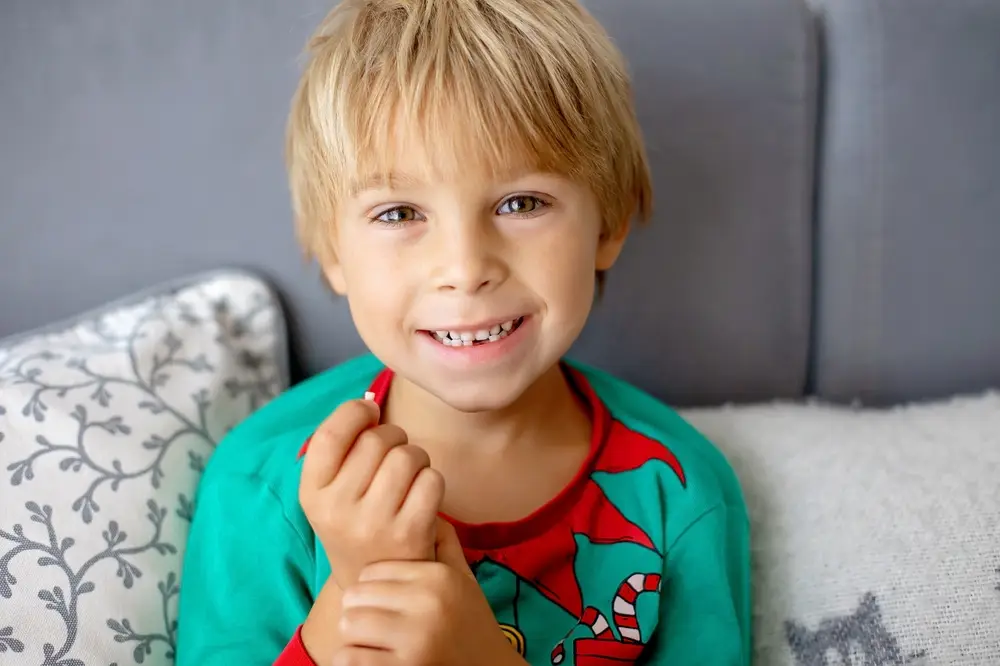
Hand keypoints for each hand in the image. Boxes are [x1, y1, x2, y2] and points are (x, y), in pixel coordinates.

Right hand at [299, 398, 443, 588]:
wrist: (377, 584)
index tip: (369, 413)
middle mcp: (337, 509)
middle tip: (393, 456)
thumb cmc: (358, 521)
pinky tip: (422, 496)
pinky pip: (432, 480)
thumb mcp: (332, 491)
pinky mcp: (409, 533)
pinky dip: (432, 480)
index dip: (355, 413)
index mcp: (312, 493)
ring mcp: (374, 523)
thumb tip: (369, 404)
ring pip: (407, 456)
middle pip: (377, 441)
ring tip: (409, 476)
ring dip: (416, 457)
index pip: (331, 434)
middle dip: (393, 437)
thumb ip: (343, 447)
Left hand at [335, 519, 523, 665]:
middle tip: (372, 623)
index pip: (373, 570)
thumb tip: (423, 501)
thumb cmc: (471, 623)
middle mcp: (428, 604)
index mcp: (438, 578)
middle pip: (355, 595)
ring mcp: (416, 640)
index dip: (371, 588)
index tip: (380, 601)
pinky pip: (349, 658)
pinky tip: (371, 659)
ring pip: (349, 625)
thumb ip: (444, 542)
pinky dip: (352, 660)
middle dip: (359, 611)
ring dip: (355, 637)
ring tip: (370, 641)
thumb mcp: (463, 579)